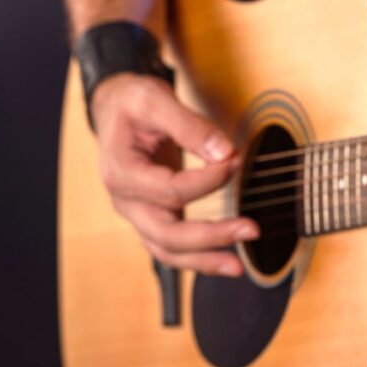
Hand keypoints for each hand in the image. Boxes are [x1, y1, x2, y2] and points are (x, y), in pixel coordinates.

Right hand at [90, 73, 258, 276]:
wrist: (116, 109)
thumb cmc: (132, 103)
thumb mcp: (155, 99)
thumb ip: (190, 125)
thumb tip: (225, 152)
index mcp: (121, 172)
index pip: (170, 190)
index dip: (209, 180)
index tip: (236, 161)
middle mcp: (126, 201)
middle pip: (166, 234)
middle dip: (211, 236)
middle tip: (251, 229)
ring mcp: (137, 213)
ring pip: (167, 251)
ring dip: (205, 260)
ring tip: (238, 267)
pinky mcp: (152, 217)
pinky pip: (172, 248)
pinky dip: (198, 258)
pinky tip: (225, 260)